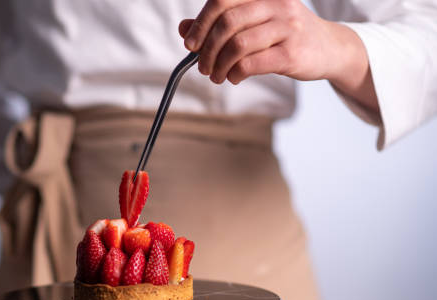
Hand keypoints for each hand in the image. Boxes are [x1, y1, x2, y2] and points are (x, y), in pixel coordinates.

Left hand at [179, 0, 377, 109]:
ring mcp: (286, 28)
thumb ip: (219, 24)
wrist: (329, 48)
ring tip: (217, 76)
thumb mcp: (254, 22)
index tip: (190, 44)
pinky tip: (234, 77)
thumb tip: (184, 29)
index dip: (200, 23)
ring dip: (219, 65)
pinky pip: (251, 63)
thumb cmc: (284, 34)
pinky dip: (235, 73)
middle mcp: (276, 5)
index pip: (222, 1)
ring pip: (237, 45)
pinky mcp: (292, 53)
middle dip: (207, 49)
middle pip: (227, 23)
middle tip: (203, 67)